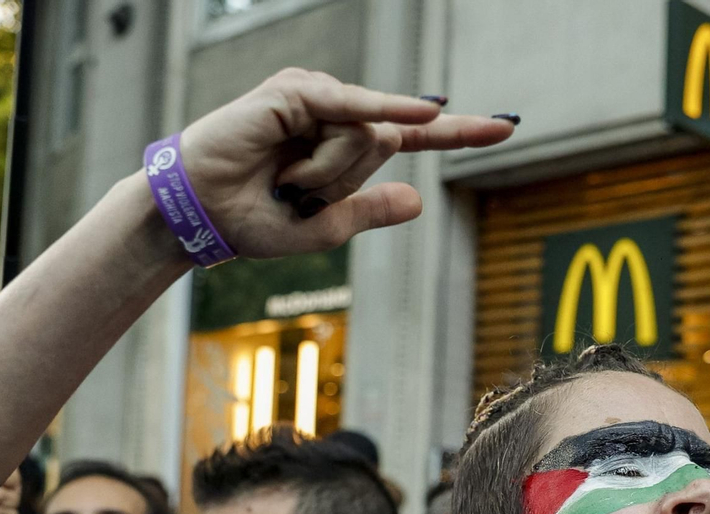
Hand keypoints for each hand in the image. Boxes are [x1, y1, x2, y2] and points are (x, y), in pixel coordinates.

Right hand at [177, 69, 515, 258]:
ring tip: (283, 178)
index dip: (458, 132)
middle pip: (389, 144)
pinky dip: (374, 112)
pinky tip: (414, 111)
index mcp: (345, 150)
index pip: (414, 138)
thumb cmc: (254, 221)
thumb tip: (418, 201)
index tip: (506, 127)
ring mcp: (318, 99)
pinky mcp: (297, 91)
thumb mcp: (324, 227)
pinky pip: (355, 109)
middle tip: (293, 194)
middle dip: (347, 183)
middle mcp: (336, 117)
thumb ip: (369, 210)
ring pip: (370, 134)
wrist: (203, 215)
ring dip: (329, 171)